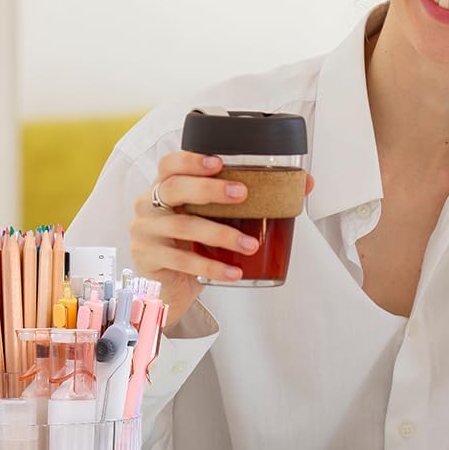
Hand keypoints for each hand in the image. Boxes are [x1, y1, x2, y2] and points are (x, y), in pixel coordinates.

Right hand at [130, 152, 314, 328]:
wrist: (168, 289)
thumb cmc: (193, 246)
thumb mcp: (216, 220)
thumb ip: (250, 201)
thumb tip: (303, 184)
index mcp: (164, 189)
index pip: (169, 164)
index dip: (191, 160)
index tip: (220, 161)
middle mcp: (149, 206)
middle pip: (173, 188)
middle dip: (209, 189)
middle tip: (242, 194)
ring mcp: (145, 233)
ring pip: (181, 226)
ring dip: (220, 234)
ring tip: (250, 244)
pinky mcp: (148, 260)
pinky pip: (181, 261)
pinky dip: (211, 266)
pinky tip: (233, 271)